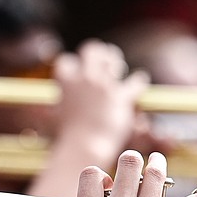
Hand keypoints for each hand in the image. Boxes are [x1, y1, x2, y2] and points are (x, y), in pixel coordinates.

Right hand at [50, 41, 148, 165]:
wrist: (85, 146)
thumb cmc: (69, 137)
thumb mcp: (57, 118)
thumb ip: (61, 105)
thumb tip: (57, 109)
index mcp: (67, 83)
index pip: (65, 61)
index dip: (71, 66)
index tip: (76, 73)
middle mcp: (85, 78)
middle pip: (91, 49)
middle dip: (97, 53)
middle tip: (103, 62)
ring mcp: (104, 86)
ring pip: (112, 59)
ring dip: (115, 62)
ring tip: (118, 68)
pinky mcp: (121, 96)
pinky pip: (135, 81)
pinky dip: (138, 81)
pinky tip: (139, 81)